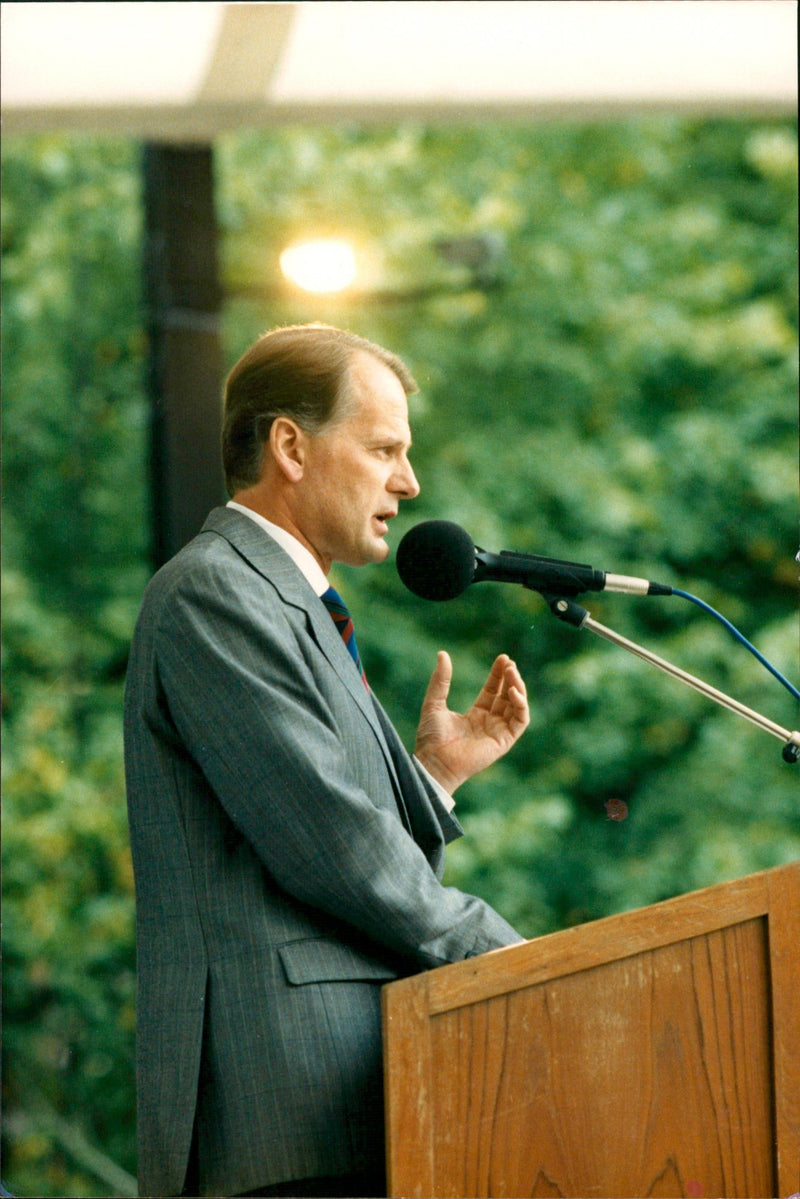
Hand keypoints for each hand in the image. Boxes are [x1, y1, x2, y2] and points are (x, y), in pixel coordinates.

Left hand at [414, 652, 528, 794]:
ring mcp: (498, 732)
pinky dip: (521, 705)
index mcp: (475, 715)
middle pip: (506, 696)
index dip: (498, 674)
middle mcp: (489, 723)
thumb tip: (442, 653)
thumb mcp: (434, 702)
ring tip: (512, 672)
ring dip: (517, 688)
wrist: (433, 760)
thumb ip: (440, 680)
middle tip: (509, 663)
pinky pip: (520, 721)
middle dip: (510, 678)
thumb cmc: (431, 737)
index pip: (493, 691)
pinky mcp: (504, 742)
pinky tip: (513, 692)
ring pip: (517, 707)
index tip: (503, 658)